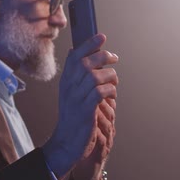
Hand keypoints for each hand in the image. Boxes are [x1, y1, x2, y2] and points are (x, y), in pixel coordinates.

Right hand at [42, 34, 118, 179]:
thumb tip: (75, 51)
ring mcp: (77, 100)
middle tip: (114, 58)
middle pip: (85, 63)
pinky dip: (109, 91)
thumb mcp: (70, 93)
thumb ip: (74, 74)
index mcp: (66, 82)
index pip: (74, 56)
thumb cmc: (73, 117)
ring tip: (113, 83)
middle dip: (103, 56)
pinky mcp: (86, 111)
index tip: (101, 36)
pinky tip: (112, 95)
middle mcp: (69, 88)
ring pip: (95, 76)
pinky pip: (99, 93)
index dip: (88, 44)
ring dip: (110, 77)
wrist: (66, 143)